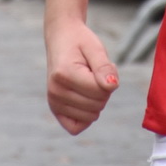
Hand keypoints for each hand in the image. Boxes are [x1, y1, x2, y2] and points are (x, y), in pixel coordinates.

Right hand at [45, 17, 119, 134]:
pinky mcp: (54, 109)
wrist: (61, 38)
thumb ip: (104, 67)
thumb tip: (112, 86)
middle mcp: (55, 91)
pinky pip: (76, 127)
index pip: (100, 91)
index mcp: (64, 75)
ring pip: (91, 116)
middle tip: (94, 73)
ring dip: (96, 100)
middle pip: (97, 105)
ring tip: (87, 81)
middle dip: (103, 90)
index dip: (108, 80)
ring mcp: (53, 102)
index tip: (101, 66)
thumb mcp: (95, 48)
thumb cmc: (80, 43)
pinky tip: (84, 99)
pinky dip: (86, 116)